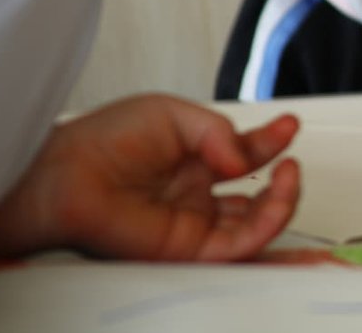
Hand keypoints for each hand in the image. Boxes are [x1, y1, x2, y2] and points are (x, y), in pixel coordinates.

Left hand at [0, 94, 299, 260]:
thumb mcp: (172, 114)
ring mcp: (195, 222)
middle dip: (282, 178)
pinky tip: (275, 195)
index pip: (244, 156)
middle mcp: (196, 194)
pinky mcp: (190, 248)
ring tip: (289, 174)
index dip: (271, 141)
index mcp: (192, 161)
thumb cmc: (104, 142)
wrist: (70, 176)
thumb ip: (218, 131)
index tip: (289, 125)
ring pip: (255, 224)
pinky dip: (267, 224)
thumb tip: (247, 159)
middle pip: (256, 197)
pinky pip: (240, 245)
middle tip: (291, 159)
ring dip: (282, 201)